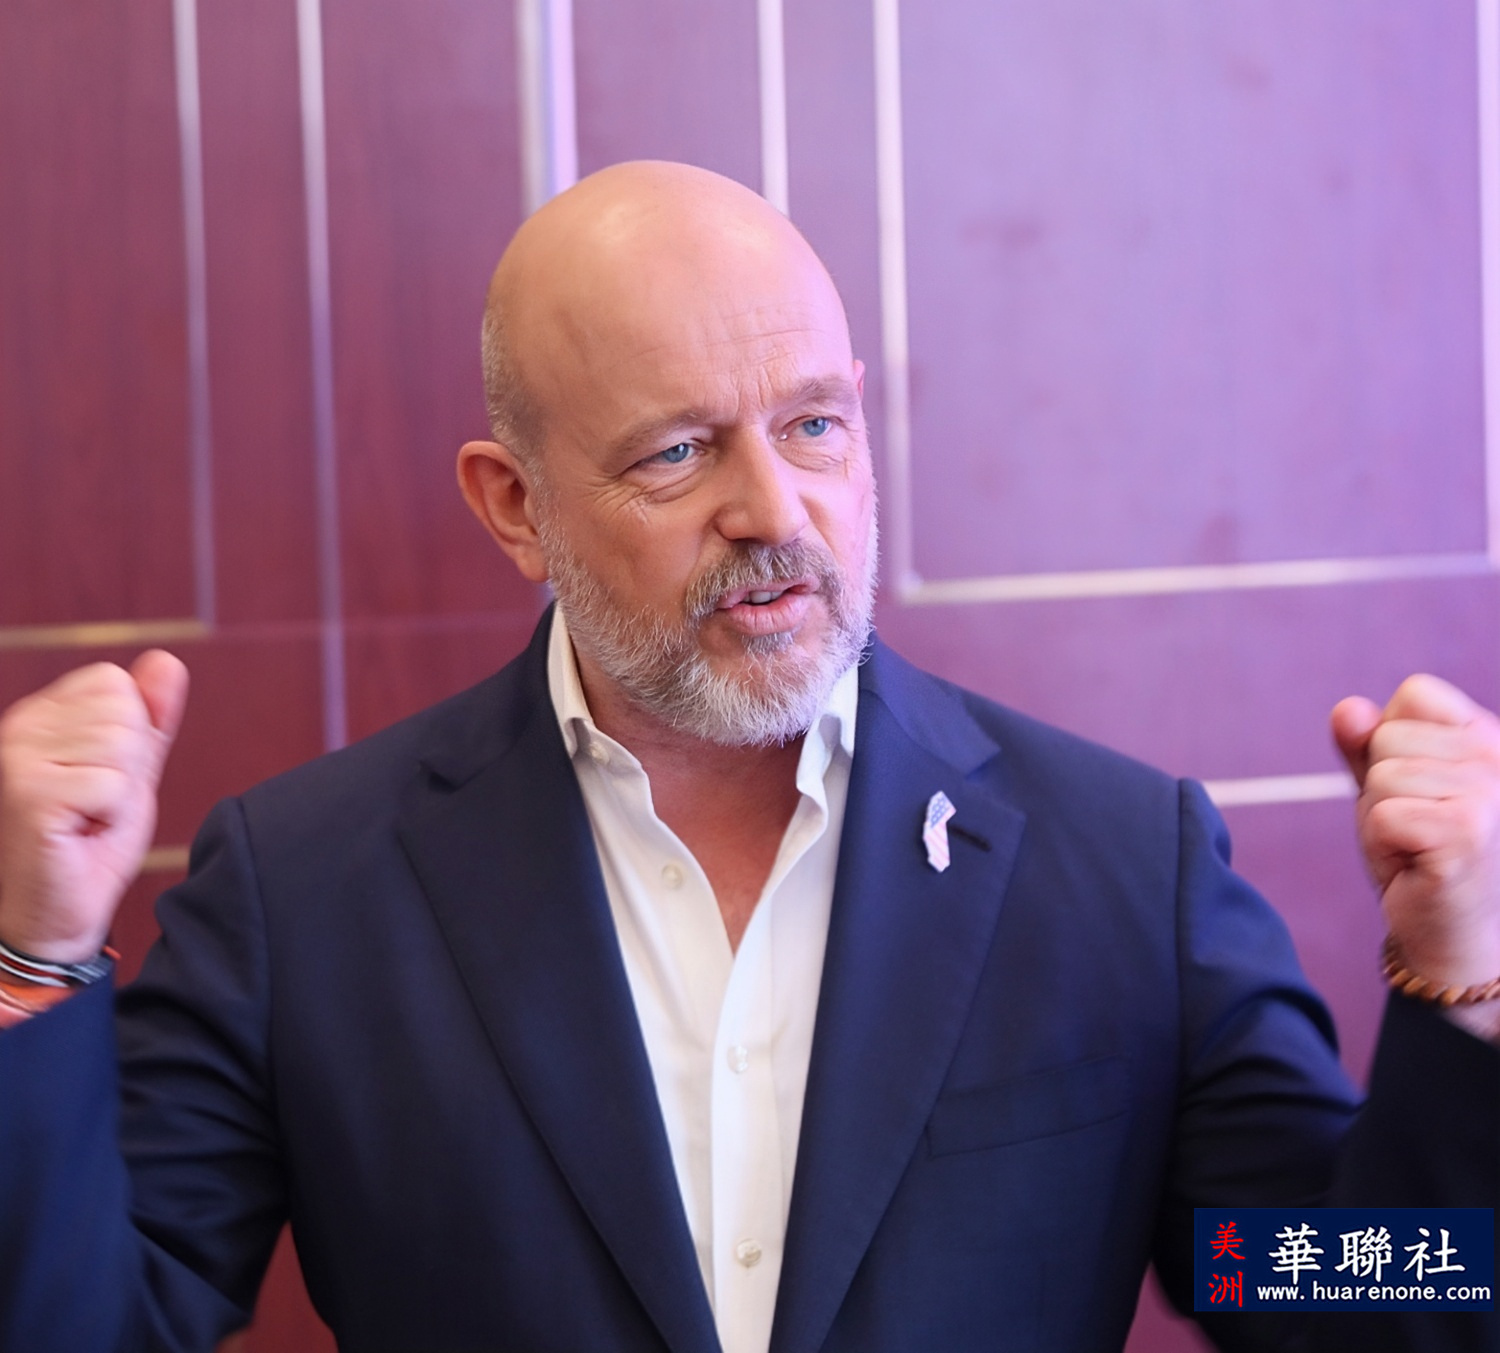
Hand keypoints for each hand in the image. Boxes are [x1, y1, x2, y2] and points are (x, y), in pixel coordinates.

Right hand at [0, 651, 187, 962]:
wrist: (52, 916)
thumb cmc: (88, 845)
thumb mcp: (129, 773)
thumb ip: (150, 720)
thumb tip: (165, 661)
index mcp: (40, 715)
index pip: (116, 683)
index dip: (131, 737)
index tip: (102, 780)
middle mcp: (19, 727)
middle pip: (124, 711)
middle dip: (129, 766)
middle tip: (95, 806)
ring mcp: (18, 758)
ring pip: (122, 745)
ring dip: (120, 794)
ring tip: (87, 819)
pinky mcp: (29, 793)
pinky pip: (113, 784)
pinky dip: (112, 815)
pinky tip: (81, 834)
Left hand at [1331, 675, 1499, 1009]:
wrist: (1458, 937)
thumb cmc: (1424, 856)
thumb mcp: (1391, 788)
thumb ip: (1366, 745)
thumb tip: (1346, 710)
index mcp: (1491, 735)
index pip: (1416, 692)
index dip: (1392, 741)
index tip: (1418, 788)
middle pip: (1388, 737)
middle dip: (1382, 786)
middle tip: (1416, 829)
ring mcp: (1490, 793)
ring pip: (1380, 776)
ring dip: (1381, 818)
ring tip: (1418, 848)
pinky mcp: (1466, 832)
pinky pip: (1381, 815)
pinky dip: (1384, 846)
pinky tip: (1416, 867)